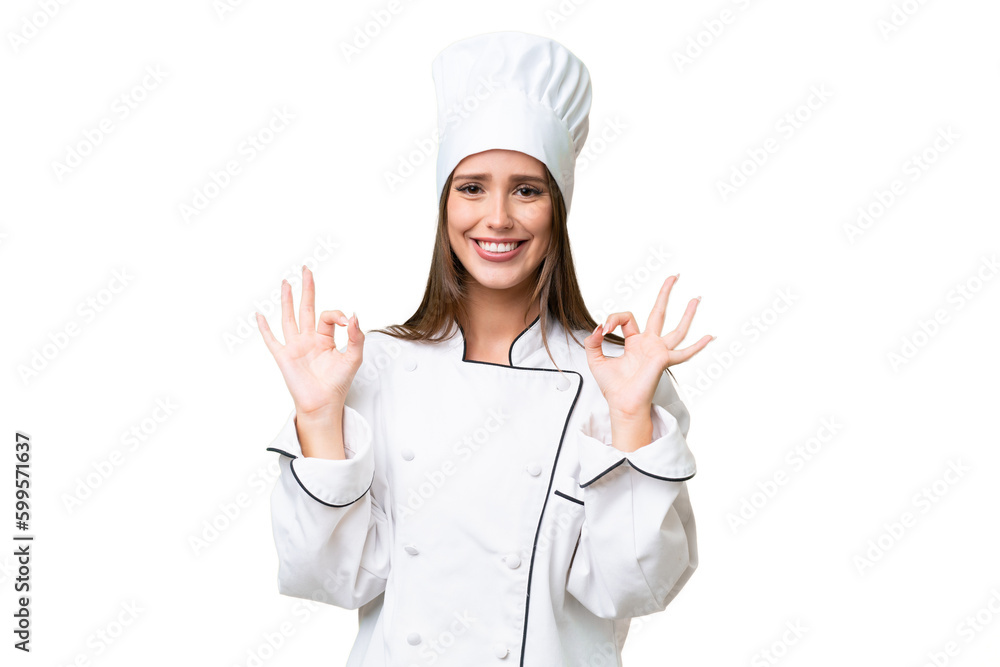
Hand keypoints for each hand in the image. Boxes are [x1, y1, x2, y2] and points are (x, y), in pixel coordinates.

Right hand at [256, 265, 363, 417]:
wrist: (324, 405)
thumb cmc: (338, 383)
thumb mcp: (354, 358)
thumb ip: (357, 337)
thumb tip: (354, 315)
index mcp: (325, 338)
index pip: (328, 316)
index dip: (338, 314)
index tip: (348, 322)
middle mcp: (309, 339)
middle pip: (306, 308)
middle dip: (307, 289)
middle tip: (306, 269)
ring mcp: (295, 347)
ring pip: (289, 318)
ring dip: (287, 300)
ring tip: (286, 282)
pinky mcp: (284, 357)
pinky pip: (272, 340)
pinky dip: (264, 328)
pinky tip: (259, 315)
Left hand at [584, 275, 711, 419]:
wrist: (621, 403)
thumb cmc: (613, 386)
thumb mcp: (595, 359)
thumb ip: (593, 341)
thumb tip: (598, 326)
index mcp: (635, 342)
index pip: (627, 318)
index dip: (613, 318)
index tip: (603, 327)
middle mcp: (649, 344)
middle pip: (659, 313)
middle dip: (666, 294)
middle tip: (675, 276)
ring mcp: (659, 351)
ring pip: (677, 329)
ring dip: (687, 313)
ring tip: (696, 298)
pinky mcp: (663, 360)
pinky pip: (684, 353)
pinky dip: (698, 346)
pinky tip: (710, 337)